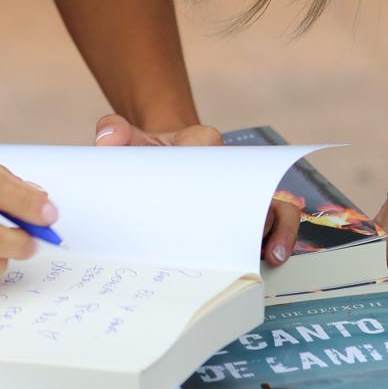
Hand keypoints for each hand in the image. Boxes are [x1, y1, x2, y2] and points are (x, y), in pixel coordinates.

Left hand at [95, 114, 301, 266]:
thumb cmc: (148, 153)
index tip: (197, 181)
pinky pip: (277, 217)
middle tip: (244, 237)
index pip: (206, 143)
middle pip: (248, 180)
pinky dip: (280, 235)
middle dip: (248, 209)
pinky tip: (272, 257)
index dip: (202, 163)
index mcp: (198, 142)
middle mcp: (228, 165)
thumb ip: (114, 132)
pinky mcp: (251, 211)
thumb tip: (107, 139)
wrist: (163, 158)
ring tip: (270, 255)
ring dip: (275, 227)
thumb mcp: (128, 140)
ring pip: (274, 200)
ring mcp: (243, 190)